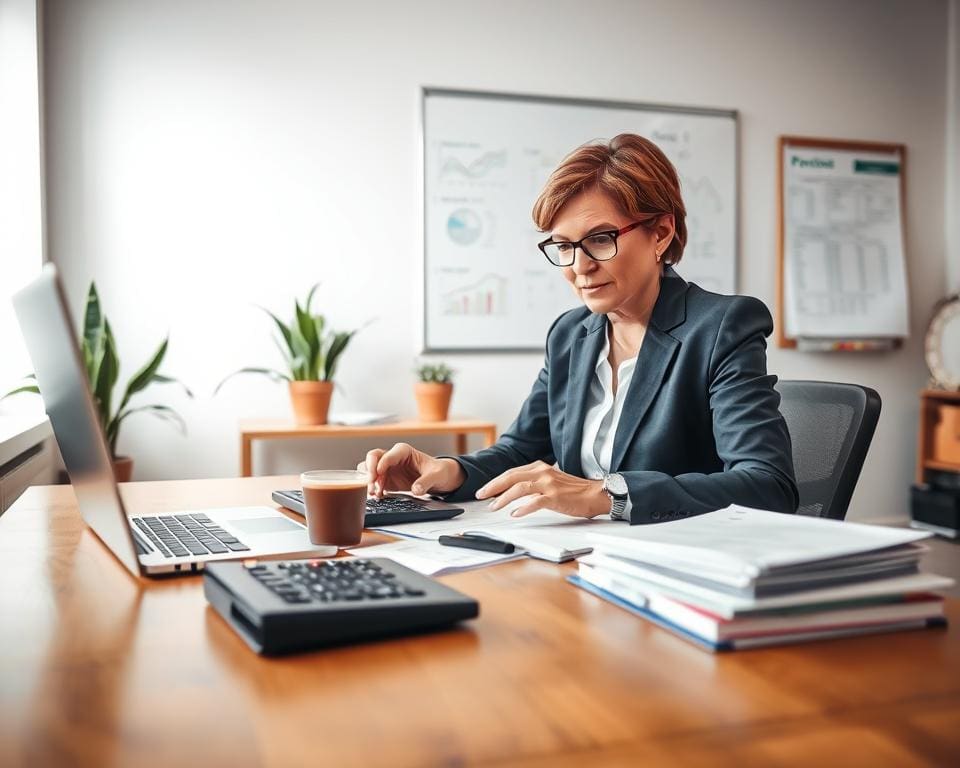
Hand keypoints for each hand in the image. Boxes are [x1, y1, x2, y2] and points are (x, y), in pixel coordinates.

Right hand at [357, 443, 465, 498]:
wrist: (439, 478)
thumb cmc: (438, 471)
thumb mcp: (437, 475)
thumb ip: (427, 481)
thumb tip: (416, 489)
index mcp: (404, 451)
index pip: (388, 454)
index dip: (382, 463)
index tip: (379, 473)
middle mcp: (393, 458)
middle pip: (373, 458)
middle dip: (370, 470)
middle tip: (372, 484)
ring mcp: (388, 469)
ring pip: (370, 470)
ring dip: (369, 480)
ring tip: (374, 493)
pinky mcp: (387, 481)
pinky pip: (374, 483)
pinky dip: (373, 489)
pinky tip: (378, 496)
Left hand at [475, 460, 609, 518]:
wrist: (596, 494)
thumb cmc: (574, 491)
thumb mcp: (550, 481)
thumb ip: (534, 484)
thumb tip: (514, 494)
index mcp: (540, 467)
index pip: (512, 472)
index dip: (496, 481)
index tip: (485, 490)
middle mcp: (542, 472)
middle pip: (511, 477)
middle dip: (493, 486)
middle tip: (481, 495)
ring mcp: (549, 484)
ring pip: (519, 488)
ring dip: (503, 498)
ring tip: (493, 506)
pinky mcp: (555, 497)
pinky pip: (534, 502)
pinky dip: (522, 508)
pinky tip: (514, 514)